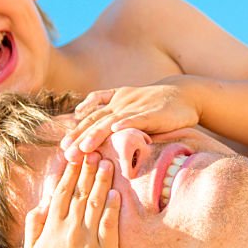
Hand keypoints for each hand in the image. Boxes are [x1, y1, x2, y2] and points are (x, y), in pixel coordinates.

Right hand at [24, 154, 119, 247]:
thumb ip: (34, 225)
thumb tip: (40, 204)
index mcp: (52, 228)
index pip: (62, 193)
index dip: (69, 173)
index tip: (75, 156)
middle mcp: (69, 230)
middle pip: (80, 194)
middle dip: (88, 170)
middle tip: (95, 152)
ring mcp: (87, 240)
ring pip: (95, 204)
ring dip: (102, 182)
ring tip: (108, 165)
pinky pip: (109, 225)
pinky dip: (112, 208)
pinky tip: (116, 193)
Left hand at [60, 78, 201, 158]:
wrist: (185, 94)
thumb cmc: (158, 106)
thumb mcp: (132, 109)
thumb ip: (116, 119)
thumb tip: (101, 137)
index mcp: (115, 102)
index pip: (91, 118)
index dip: (76, 131)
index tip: (62, 147)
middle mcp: (121, 103)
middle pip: (96, 120)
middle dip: (79, 137)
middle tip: (66, 153)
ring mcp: (136, 107)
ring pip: (112, 120)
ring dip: (96, 134)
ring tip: (84, 148)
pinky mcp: (152, 112)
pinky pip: (138, 117)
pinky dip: (127, 122)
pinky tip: (116, 129)